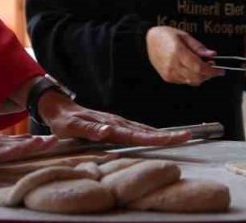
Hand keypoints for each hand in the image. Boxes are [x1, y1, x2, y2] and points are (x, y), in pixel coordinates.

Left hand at [35, 91, 190, 145]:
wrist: (56, 107)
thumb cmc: (62, 121)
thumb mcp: (71, 127)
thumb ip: (90, 130)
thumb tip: (109, 131)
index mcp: (110, 126)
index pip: (137, 135)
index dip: (157, 138)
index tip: (175, 138)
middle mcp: (116, 123)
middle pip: (145, 131)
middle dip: (167, 135)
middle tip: (188, 137)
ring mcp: (116, 123)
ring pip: (142, 129)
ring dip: (161, 134)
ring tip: (181, 137)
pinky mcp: (114, 124)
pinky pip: (135, 129)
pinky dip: (149, 133)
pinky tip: (156, 137)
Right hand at [145, 26, 222, 86]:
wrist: (148, 40)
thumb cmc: (165, 35)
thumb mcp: (184, 36)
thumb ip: (198, 47)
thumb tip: (211, 54)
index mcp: (178, 52)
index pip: (200, 68)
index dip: (213, 71)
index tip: (220, 70)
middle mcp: (173, 64)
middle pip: (197, 78)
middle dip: (208, 75)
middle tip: (212, 67)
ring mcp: (169, 72)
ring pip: (191, 81)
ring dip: (200, 76)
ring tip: (201, 66)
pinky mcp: (167, 77)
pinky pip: (184, 81)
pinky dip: (191, 77)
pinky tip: (190, 68)